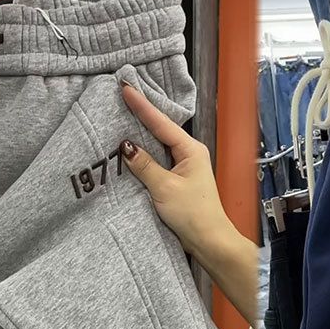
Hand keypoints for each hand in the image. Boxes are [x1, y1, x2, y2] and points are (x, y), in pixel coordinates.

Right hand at [120, 81, 258, 325]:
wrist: (210, 241)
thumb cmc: (192, 214)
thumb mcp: (164, 187)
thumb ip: (143, 165)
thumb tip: (126, 146)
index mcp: (191, 149)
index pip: (161, 123)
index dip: (141, 106)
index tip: (125, 87)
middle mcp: (189, 154)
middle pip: (160, 131)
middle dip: (140, 116)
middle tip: (120, 97)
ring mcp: (184, 168)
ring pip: (158, 147)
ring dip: (140, 137)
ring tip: (119, 118)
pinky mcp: (178, 182)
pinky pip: (158, 162)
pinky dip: (144, 156)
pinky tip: (129, 151)